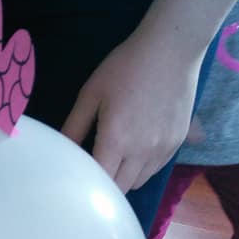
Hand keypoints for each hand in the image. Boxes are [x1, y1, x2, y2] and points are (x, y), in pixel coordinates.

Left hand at [62, 29, 200, 192]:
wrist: (172, 49)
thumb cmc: (125, 66)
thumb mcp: (91, 93)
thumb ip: (74, 127)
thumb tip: (61, 151)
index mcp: (116, 140)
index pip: (99, 181)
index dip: (88, 183)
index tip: (79, 177)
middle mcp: (141, 152)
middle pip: (119, 189)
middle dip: (105, 184)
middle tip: (95, 169)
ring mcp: (162, 150)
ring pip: (138, 182)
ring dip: (124, 177)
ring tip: (116, 157)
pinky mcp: (177, 144)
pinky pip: (155, 169)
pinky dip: (142, 167)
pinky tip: (136, 148)